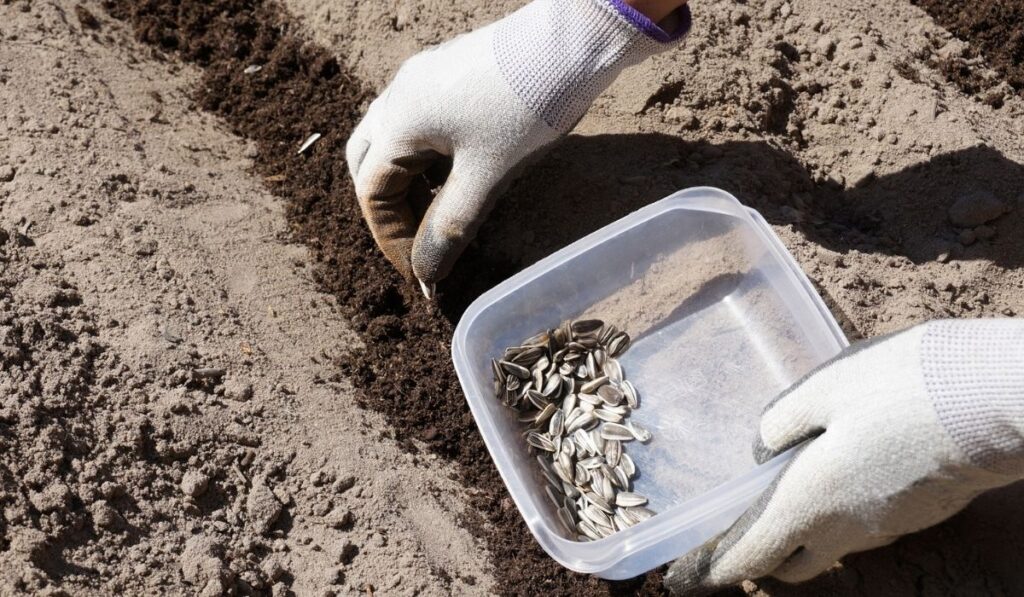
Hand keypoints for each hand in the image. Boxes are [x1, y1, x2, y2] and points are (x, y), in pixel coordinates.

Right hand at [346, 0, 689, 293]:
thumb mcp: (487, 178)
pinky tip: (455, 176)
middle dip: (387, 209)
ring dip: (406, 183)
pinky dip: (424, 158)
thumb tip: (425, 275)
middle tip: (418, 243)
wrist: (569, 43)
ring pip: (392, 140)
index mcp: (398, 122)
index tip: (420, 272)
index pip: (372, 193)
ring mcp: (421, 80)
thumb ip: (450, 228)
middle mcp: (398, 96)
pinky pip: (417, 122)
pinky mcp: (446, 73)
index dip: (392, 239)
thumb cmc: (524, 109)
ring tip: (438, 217)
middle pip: (369, 163)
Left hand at [665, 319, 1023, 594]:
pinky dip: (837, 518)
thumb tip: (763, 450)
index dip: (713, 570)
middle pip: (791, 563)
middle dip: (758, 558)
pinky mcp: (918, 515)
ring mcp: (888, 527)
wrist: (993, 401)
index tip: (684, 579)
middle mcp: (847, 529)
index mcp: (810, 503)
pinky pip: (863, 528)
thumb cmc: (900, 389)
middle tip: (737, 535)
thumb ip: (780, 423)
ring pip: (830, 547)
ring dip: (800, 536)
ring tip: (783, 502)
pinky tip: (837, 481)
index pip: (751, 555)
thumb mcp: (822, 390)